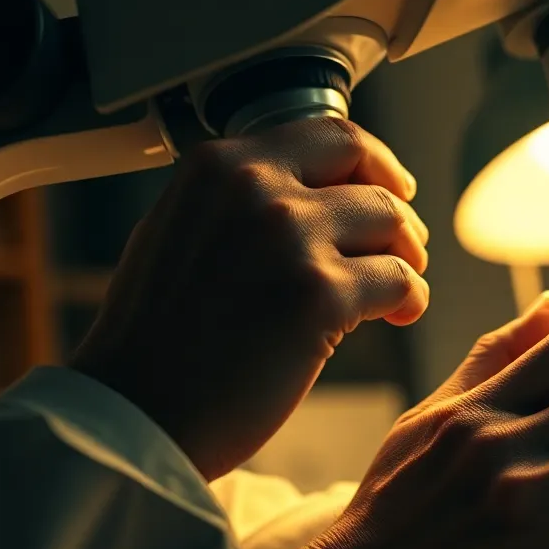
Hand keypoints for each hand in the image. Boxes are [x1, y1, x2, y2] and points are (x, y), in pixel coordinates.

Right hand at [69, 117, 429, 480]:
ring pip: (392, 224)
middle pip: (368, 171)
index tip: (388, 187)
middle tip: (405, 243)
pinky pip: (399, 281)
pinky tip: (399, 315)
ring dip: (406, 256)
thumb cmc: (153, 343)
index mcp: (219, 167)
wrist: (138, 413)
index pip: (327, 134)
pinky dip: (410, 298)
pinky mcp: (320, 296)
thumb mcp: (175, 233)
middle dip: (397, 207)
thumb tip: (295, 192)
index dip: (372, 163)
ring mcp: (291, 239)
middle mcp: (256, 189)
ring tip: (399, 289)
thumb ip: (234, 202)